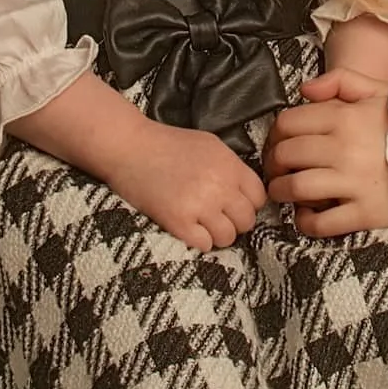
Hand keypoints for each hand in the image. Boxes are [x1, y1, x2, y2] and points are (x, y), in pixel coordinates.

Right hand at [97, 119, 268, 251]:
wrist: (128, 147)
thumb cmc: (167, 143)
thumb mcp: (209, 145)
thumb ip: (231, 167)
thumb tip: (245, 191)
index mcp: (230, 166)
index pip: (259, 197)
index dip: (247, 203)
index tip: (233, 204)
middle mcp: (220, 186)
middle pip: (247, 220)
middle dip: (234, 221)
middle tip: (217, 217)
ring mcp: (200, 205)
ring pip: (228, 237)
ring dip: (217, 234)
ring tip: (202, 225)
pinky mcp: (178, 222)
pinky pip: (205, 244)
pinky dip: (199, 241)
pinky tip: (188, 229)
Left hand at [264, 70, 387, 235]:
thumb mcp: (380, 90)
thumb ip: (340, 80)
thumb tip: (304, 90)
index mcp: (344, 118)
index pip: (287, 123)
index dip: (275, 134)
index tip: (279, 143)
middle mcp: (344, 149)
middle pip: (286, 155)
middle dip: (274, 163)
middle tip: (277, 169)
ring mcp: (353, 183)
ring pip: (295, 188)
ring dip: (281, 192)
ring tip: (284, 192)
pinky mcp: (364, 213)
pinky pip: (321, 223)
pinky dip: (305, 222)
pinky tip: (306, 215)